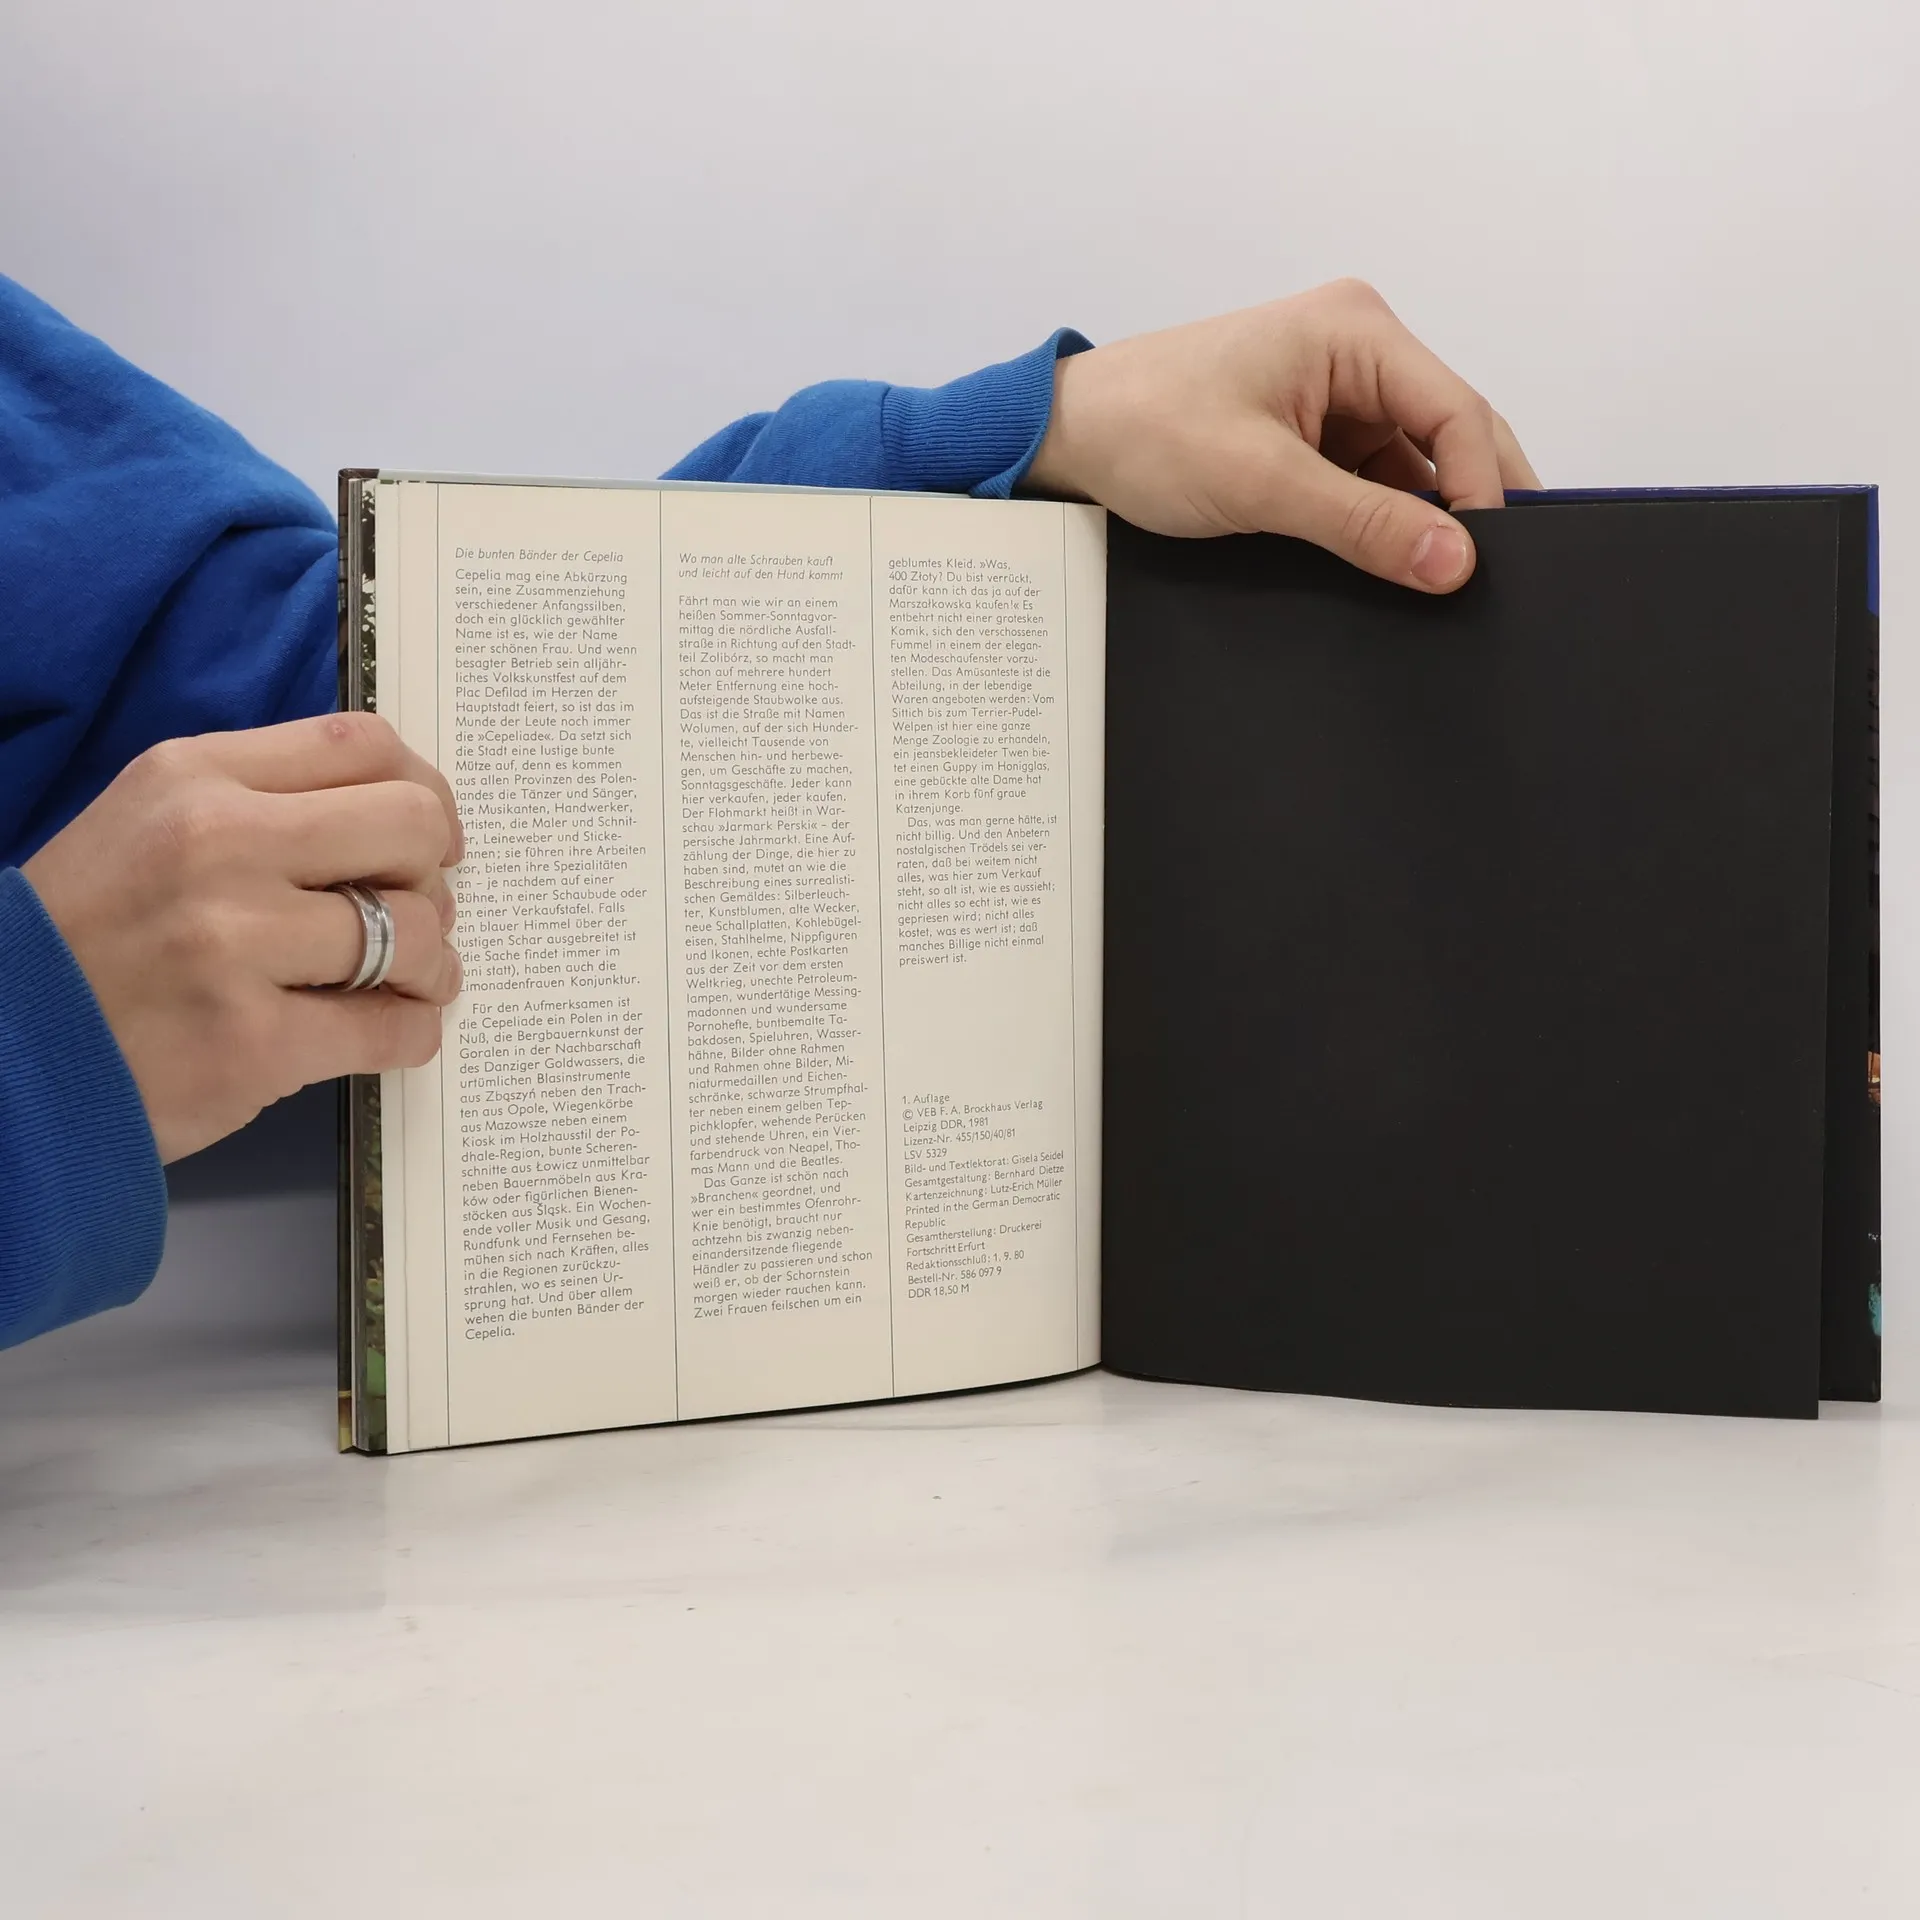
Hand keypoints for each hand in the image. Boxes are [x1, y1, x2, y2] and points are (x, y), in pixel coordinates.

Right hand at [23, 712, 463, 1161]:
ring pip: (414, 931)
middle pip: (411, 826)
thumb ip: (262, 806)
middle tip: (417, 913)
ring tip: (407, 981)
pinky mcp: (251, 1043)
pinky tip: (390, 1029)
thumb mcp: (150, 826)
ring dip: (431, 964)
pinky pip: (393, 1029)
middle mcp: (217, 846)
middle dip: (434, 876)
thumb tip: (400, 819)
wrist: (2, 1052)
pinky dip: (412, 1032)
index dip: (422, 792)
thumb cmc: (89, 940)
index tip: (429, 837)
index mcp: (196, 778)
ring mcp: (233, 945)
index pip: (363, 745)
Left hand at [1027, 278, 1540, 592]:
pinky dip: (1382, 526)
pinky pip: (1372, 484)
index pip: (1459, 411)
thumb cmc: (1146, 428)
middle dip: (1467, 505)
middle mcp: (1359, 352)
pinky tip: (1390, 568)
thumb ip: (1363, 524)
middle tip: (1490, 580)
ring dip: (1421, 523)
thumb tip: (1452, 561)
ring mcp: (1338, 396)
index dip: (1484, 490)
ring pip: (1414, 468)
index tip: (1486, 564)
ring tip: (1434, 582)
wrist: (1071, 437)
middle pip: (1449, 435)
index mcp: (1356, 331)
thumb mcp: (1260, 482)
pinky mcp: (1313, 436)